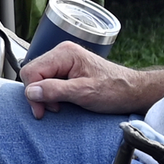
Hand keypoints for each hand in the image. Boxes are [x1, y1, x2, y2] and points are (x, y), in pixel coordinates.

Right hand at [21, 43, 152, 119]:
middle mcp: (62, 52)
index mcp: (65, 53)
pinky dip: (51, 93)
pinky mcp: (68, 69)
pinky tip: (62, 101)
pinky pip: (49, 80)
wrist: (133, 91)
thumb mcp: (84, 93)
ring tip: (60, 105)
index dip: (33, 93)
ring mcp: (65, 60)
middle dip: (39, 95)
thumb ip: (55, 91)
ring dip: (45, 95)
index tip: (42, 111)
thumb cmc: (115, 90)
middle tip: (54, 109)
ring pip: (39, 78)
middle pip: (33, 73)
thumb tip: (31, 92)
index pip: (32, 71)